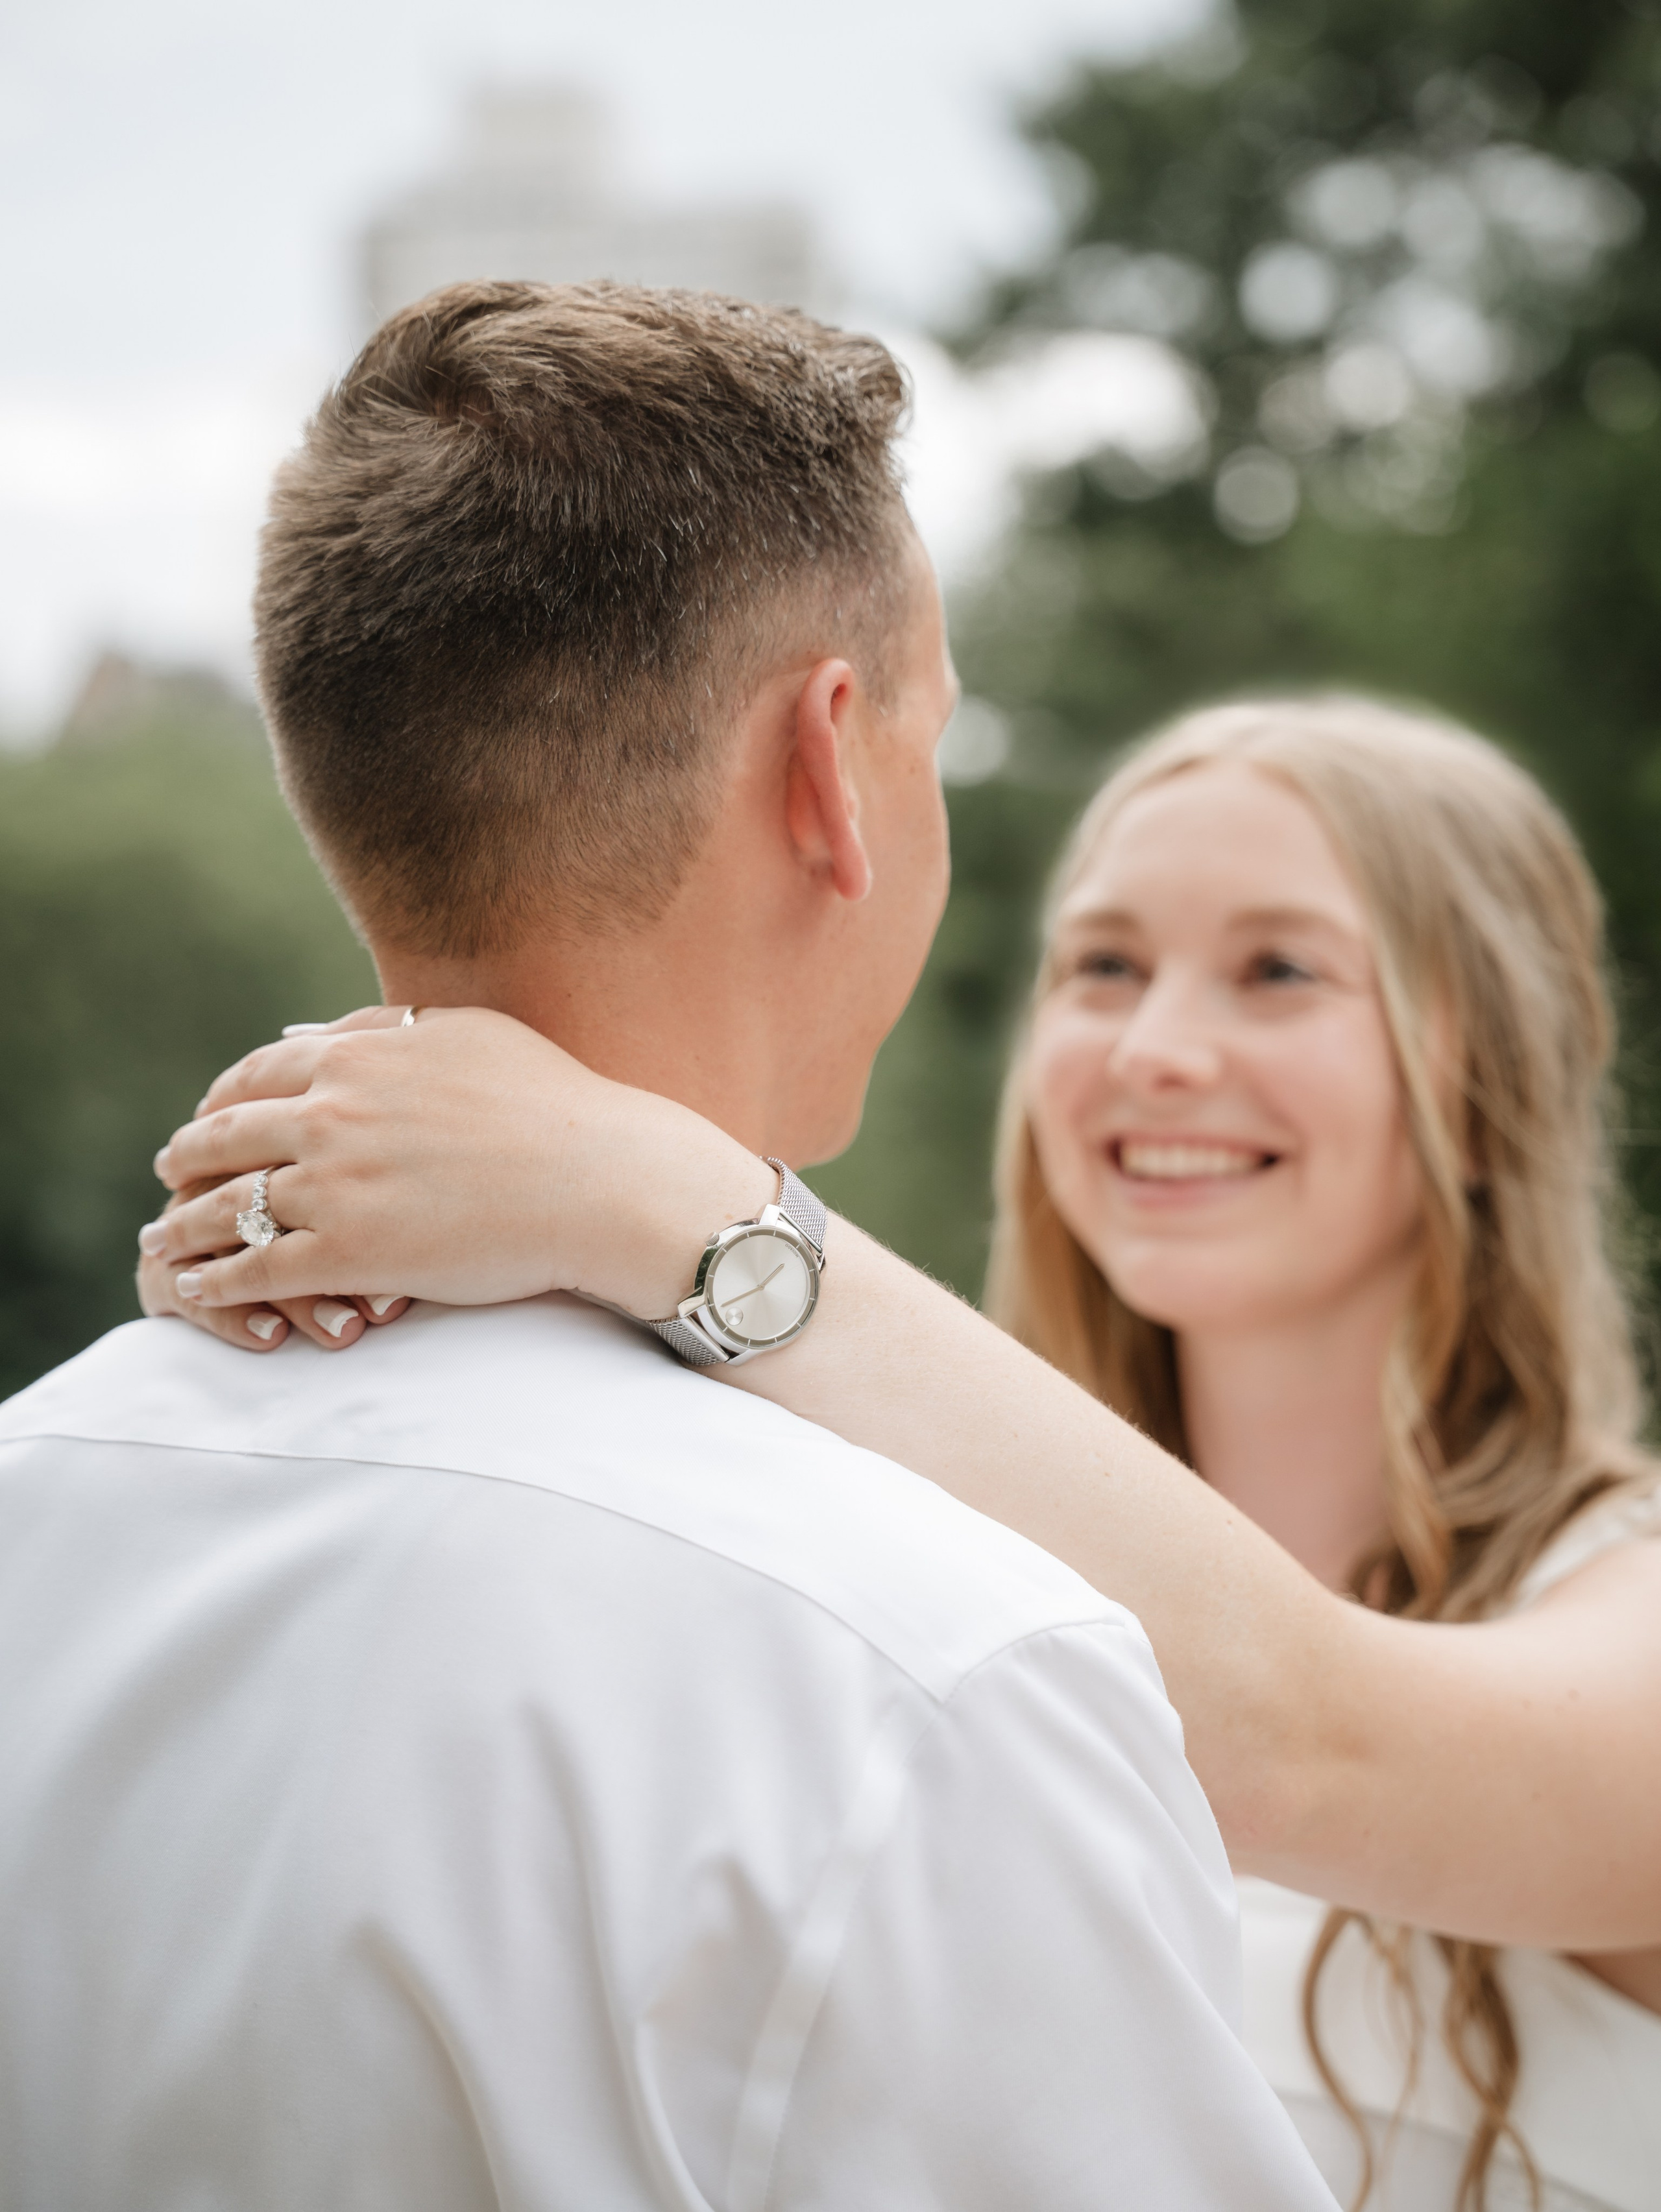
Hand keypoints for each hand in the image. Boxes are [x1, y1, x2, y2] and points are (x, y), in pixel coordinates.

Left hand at [142, 1005, 771, 1333]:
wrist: (603, 1181)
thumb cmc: (554, 1105)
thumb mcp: (469, 1034)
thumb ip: (392, 1030)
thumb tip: (337, 1032)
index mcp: (354, 1057)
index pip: (254, 1076)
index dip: (221, 1100)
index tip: (208, 1118)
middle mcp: (331, 1114)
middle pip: (225, 1137)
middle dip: (188, 1158)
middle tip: (172, 1173)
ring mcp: (334, 1186)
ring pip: (228, 1207)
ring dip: (185, 1224)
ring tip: (166, 1239)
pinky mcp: (348, 1254)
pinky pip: (255, 1270)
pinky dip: (214, 1280)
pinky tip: (197, 1288)